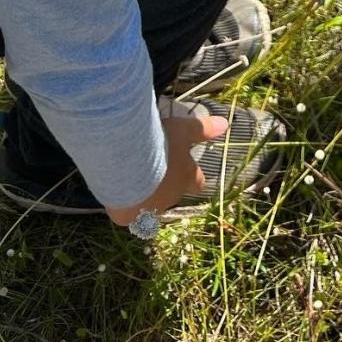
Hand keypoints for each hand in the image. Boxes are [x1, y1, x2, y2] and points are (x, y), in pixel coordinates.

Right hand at [105, 108, 229, 226]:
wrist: (126, 162)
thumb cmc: (159, 143)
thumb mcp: (182, 129)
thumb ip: (202, 129)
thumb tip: (225, 124)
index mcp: (186, 178)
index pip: (197, 183)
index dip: (191, 177)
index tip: (183, 169)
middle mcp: (171, 198)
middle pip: (172, 194)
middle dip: (164, 184)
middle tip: (151, 167)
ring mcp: (149, 210)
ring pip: (150, 205)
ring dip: (144, 194)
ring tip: (131, 176)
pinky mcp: (127, 217)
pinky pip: (128, 213)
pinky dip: (124, 204)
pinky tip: (117, 189)